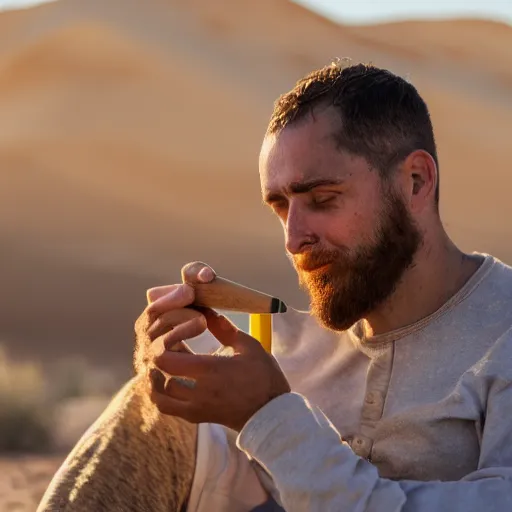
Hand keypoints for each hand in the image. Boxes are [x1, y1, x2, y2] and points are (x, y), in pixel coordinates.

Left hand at [139, 262, 291, 431]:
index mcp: (210, 370)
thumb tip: (206, 310)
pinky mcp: (195, 416)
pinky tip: (167, 379)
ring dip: (157, 374)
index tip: (180, 332)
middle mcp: (198, 390)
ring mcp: (194, 407)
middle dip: (159, 354)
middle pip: (158, 372)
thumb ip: (224, 328)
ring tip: (166, 360)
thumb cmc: (264, 377)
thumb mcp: (248, 346)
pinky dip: (159, 393)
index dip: (165, 340)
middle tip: (170, 342)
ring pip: (157, 392)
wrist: (271, 413)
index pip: (165, 356)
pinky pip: (165, 407)